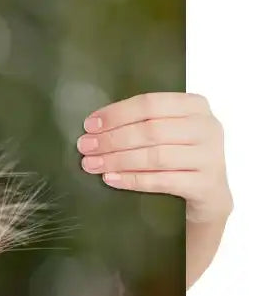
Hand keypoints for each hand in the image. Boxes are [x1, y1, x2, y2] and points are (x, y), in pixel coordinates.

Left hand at [76, 92, 232, 223]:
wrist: (209, 192)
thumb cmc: (180, 156)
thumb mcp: (169, 131)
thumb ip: (141, 123)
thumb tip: (93, 127)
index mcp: (195, 106)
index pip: (150, 103)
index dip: (116, 114)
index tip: (89, 125)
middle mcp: (207, 128)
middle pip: (150, 130)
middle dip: (112, 139)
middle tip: (85, 146)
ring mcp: (210, 157)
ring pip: (155, 156)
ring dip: (117, 160)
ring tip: (91, 164)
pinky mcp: (206, 184)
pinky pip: (162, 181)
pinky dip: (132, 180)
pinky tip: (110, 179)